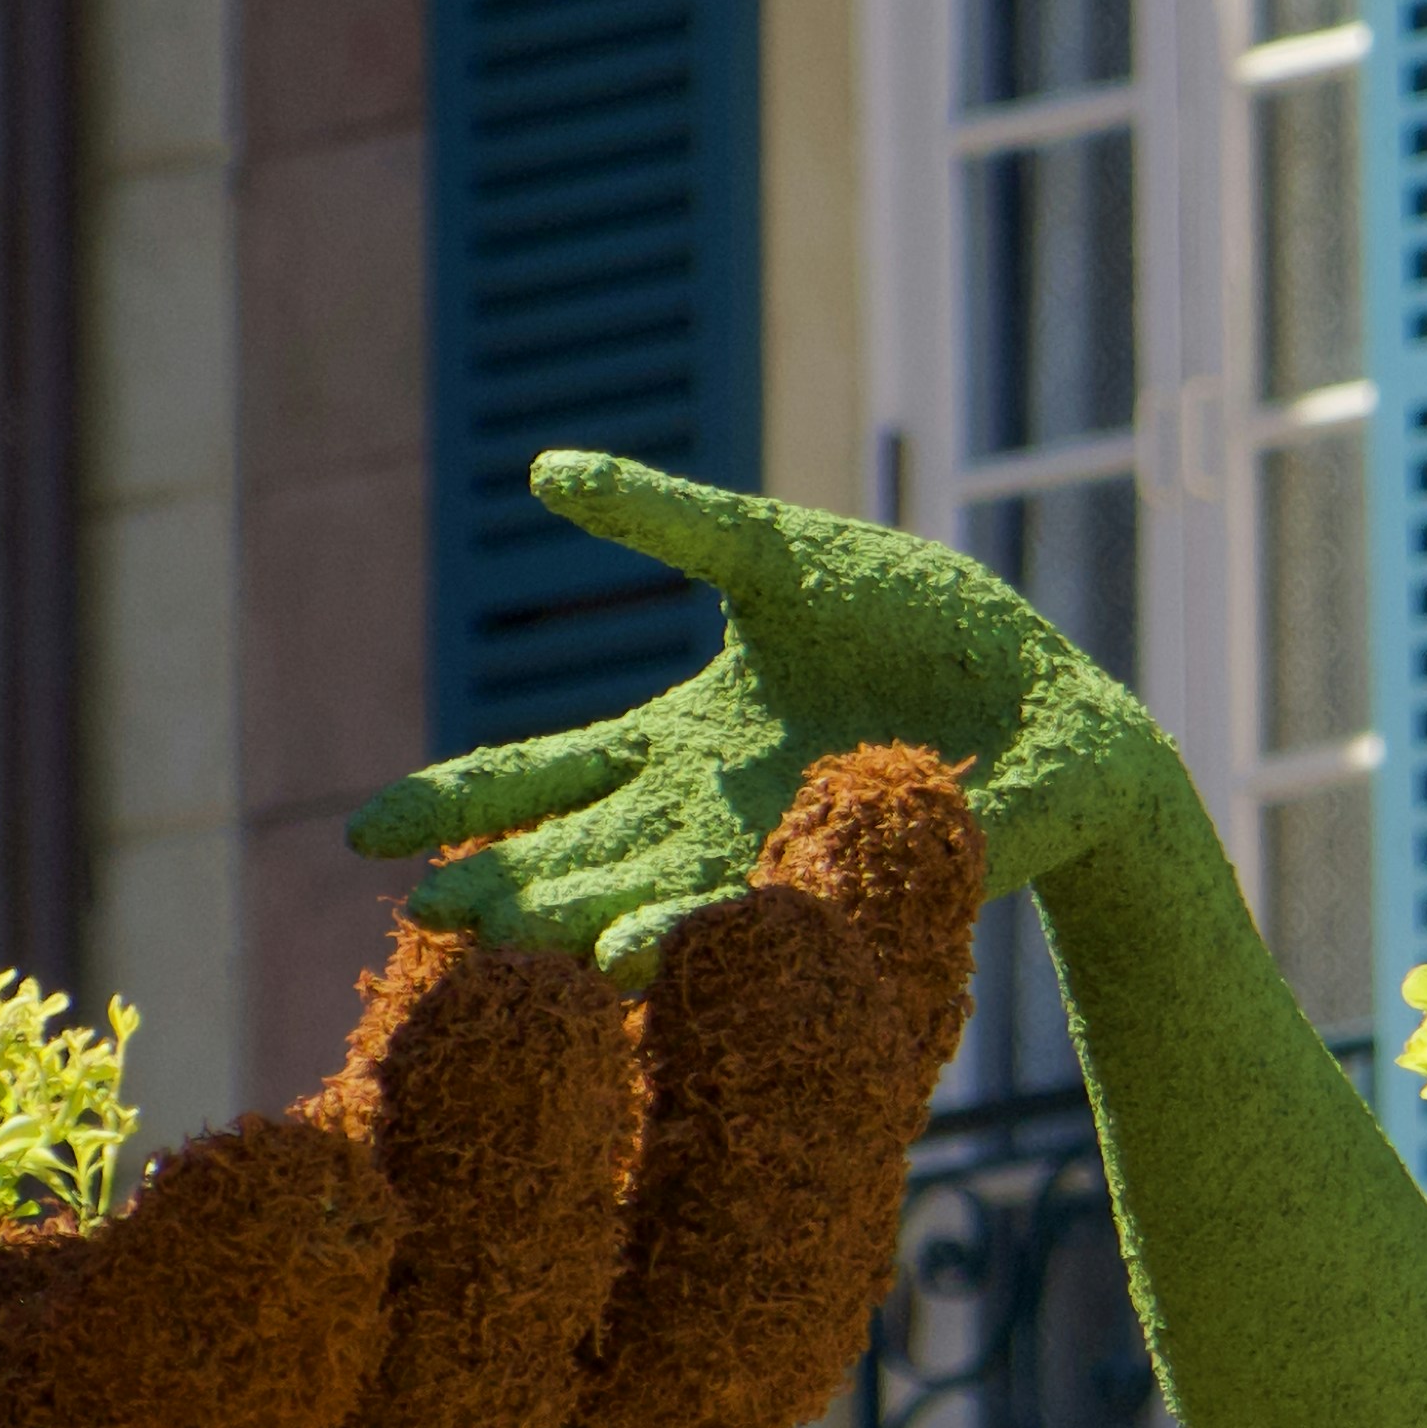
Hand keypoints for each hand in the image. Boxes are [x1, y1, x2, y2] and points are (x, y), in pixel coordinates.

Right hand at [349, 453, 1204, 967]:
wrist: (1063, 720)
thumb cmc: (923, 629)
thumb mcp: (779, 556)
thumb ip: (673, 524)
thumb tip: (542, 469)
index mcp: (682, 745)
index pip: (541, 778)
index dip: (457, 805)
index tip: (363, 837)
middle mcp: (709, 822)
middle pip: (576, 858)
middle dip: (501, 887)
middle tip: (422, 920)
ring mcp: (780, 860)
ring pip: (655, 899)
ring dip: (585, 924)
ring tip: (515, 951)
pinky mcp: (861, 878)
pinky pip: (764, 908)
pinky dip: (697, 931)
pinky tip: (639, 958)